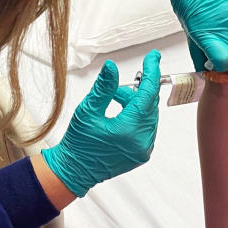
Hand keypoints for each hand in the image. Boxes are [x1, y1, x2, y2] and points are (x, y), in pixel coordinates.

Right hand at [40, 51, 161, 196]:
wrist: (74, 171)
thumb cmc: (78, 143)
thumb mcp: (87, 110)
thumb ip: (104, 88)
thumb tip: (112, 68)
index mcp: (130, 130)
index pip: (148, 94)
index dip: (151, 72)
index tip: (153, 57)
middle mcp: (142, 141)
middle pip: (150, 104)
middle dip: (137, 89)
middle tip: (118, 86)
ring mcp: (144, 149)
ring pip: (149, 114)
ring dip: (135, 103)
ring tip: (114, 99)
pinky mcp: (142, 153)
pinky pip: (147, 126)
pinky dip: (136, 115)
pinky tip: (119, 113)